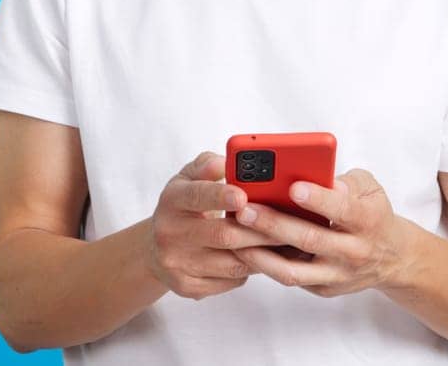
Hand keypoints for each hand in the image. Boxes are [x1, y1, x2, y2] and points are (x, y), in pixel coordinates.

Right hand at [147, 151, 279, 299]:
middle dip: (261, 229)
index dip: (221, 196)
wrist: (158, 247)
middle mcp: (169, 233)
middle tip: (289, 223)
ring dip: (263, 253)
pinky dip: (252, 270)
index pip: (197, 196)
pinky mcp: (187, 286)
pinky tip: (267, 259)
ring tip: (286, 242)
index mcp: (172, 200)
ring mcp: (177, 263)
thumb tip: (230, 161)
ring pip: (232, 263)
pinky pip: (231, 281)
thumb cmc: (186, 204)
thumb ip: (210, 165)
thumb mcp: (191, 177)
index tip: (244, 195)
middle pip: (224, 234)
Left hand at [233, 168, 412, 297]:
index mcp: (368, 220)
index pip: (343, 209)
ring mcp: (336, 274)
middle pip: (310, 239)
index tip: (293, 186)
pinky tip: (244, 248)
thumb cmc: (373, 213)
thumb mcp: (370, 189)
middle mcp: (354, 251)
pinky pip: (290, 278)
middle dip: (274, 224)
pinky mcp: (323, 288)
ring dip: (260, 253)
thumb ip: (345, 181)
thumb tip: (317, 178)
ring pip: (293, 270)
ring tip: (235, 235)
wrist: (392, 257)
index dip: (318, 199)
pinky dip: (265, 264)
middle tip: (244, 209)